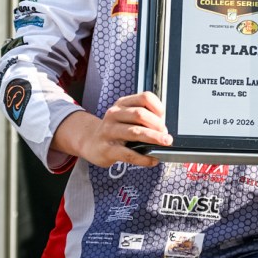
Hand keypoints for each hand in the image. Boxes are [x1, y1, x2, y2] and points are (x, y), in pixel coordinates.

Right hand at [52, 92, 171, 167]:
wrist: (91, 143)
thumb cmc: (115, 130)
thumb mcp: (126, 117)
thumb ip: (144, 118)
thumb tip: (164, 129)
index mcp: (123, 103)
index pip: (144, 98)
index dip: (158, 107)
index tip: (164, 117)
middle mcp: (114, 114)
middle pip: (140, 114)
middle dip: (157, 125)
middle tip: (166, 134)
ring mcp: (109, 131)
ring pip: (135, 132)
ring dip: (154, 138)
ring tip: (165, 142)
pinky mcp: (107, 149)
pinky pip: (129, 154)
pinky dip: (144, 158)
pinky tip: (153, 160)